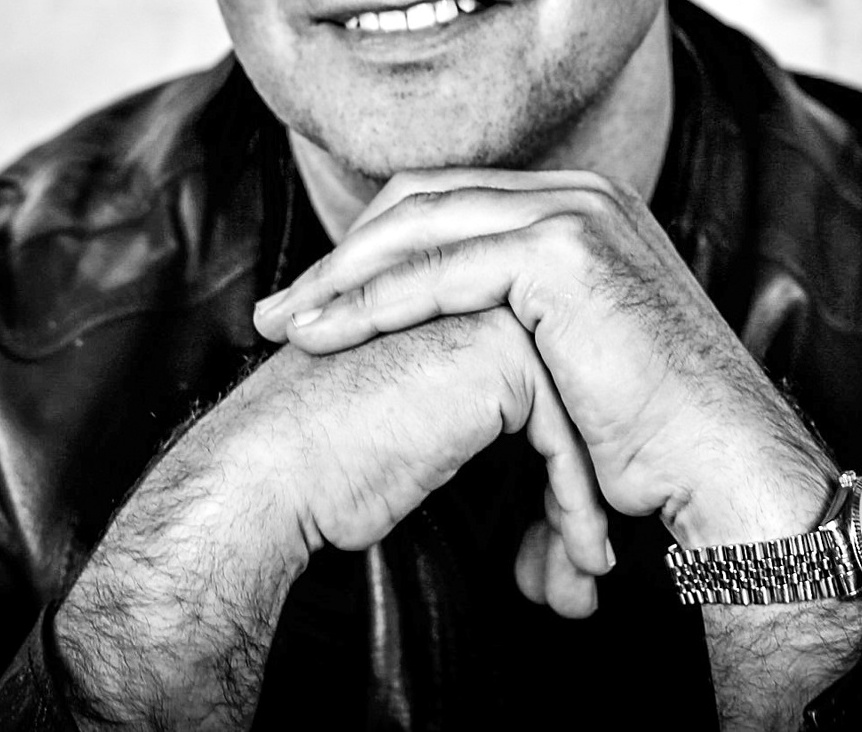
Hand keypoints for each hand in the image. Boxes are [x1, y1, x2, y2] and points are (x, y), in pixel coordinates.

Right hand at [56, 308, 610, 729]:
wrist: (272, 468)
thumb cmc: (325, 461)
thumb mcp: (417, 427)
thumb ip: (468, 415)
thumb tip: (538, 483)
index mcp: (457, 301)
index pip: (547, 389)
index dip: (562, 470)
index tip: (572, 539)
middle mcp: (482, 292)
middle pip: (570, 399)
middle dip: (584, 487)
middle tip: (590, 560)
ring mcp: (494, 310)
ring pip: (578, 416)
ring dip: (583, 504)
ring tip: (583, 571)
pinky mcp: (502, 348)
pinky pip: (565, 436)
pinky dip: (575, 504)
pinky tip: (576, 561)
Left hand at [254, 170, 835, 551]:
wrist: (723, 462)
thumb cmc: (652, 436)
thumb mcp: (572, 363)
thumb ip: (516, 338)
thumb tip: (458, 378)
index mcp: (580, 208)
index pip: (449, 203)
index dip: (376, 248)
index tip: (317, 301)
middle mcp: (578, 192)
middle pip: (424, 201)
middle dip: (343, 256)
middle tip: (279, 311)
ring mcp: (574, 212)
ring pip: (421, 227)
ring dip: (341, 277)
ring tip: (281, 326)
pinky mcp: (564, 250)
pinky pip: (442, 270)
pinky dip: (374, 302)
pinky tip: (323, 335)